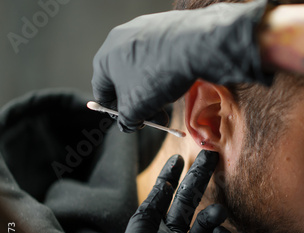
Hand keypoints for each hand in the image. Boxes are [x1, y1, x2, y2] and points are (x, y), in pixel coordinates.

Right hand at [92, 0, 272, 132]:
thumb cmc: (157, 75)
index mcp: (105, 59)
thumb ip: (127, 119)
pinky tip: (178, 82)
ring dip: (154, 92)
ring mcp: (144, 33)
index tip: (132, 122)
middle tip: (156, 118)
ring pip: (144, 70)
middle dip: (140, 104)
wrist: (194, 45)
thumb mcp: (135, 107)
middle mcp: (121, 41)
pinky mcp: (166, 30)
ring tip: (168, 104)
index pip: (102, 92)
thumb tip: (128, 123)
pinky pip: (161, 57)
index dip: (116, 112)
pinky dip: (166, 73)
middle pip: (125, 81)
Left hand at [123, 150, 232, 232]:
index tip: (178, 157)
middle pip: (190, 201)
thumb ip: (146, 212)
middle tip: (211, 156)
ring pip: (209, 223)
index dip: (170, 176)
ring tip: (217, 213)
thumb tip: (158, 191)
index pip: (164, 197)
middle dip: (199, 177)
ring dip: (214, 214)